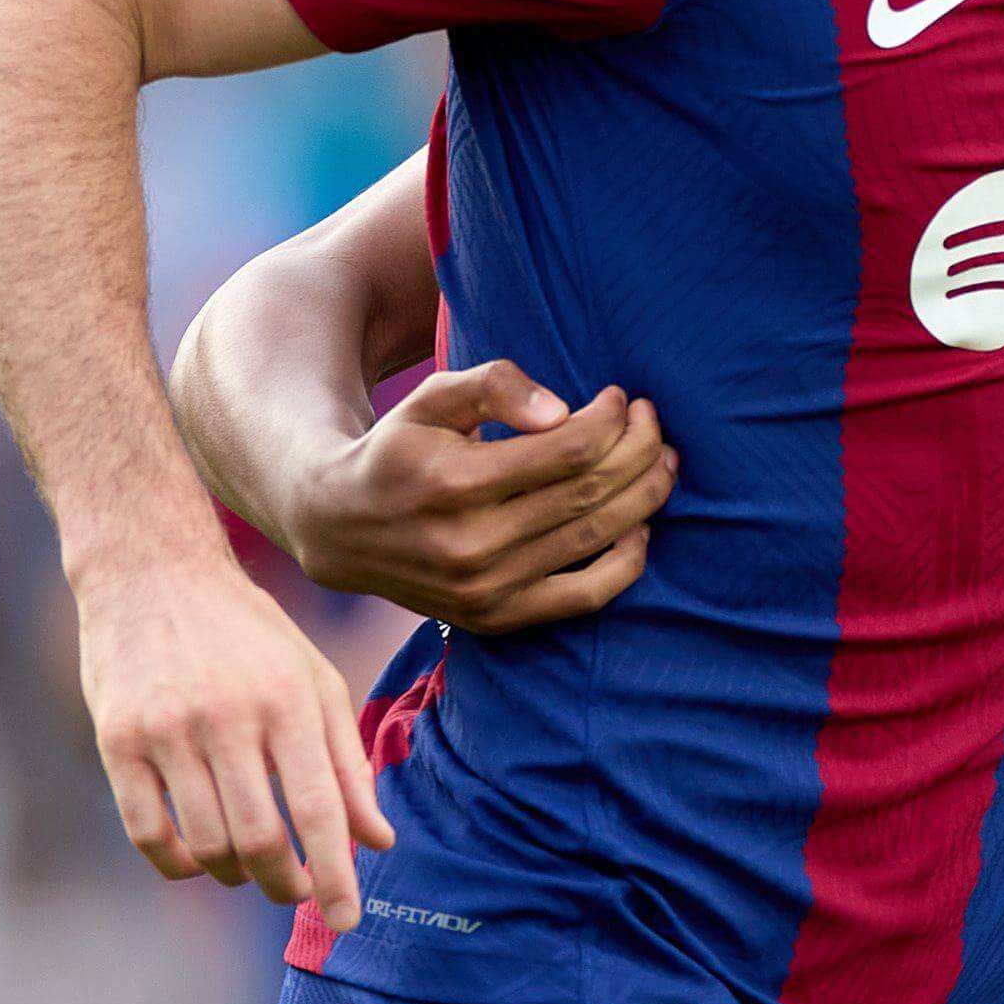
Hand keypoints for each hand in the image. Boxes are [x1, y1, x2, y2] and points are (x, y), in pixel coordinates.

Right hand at [74, 548, 396, 925]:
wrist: (151, 573)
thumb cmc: (249, 632)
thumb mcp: (315, 680)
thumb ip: (348, 762)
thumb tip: (379, 842)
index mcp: (287, 699)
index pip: (318, 807)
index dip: (337, 874)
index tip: (346, 923)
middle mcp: (227, 715)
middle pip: (262, 838)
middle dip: (286, 884)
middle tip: (298, 893)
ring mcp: (166, 730)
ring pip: (206, 843)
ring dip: (236, 875)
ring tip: (253, 869)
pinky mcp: (116, 740)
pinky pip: (147, 832)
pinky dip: (178, 864)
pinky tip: (199, 861)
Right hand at [287, 362, 675, 635]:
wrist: (340, 528)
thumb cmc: (399, 449)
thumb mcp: (431, 398)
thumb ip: (494, 386)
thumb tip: (562, 412)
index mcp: (455, 482)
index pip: (570, 450)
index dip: (610, 420)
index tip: (619, 397)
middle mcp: (471, 543)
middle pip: (590, 492)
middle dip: (640, 450)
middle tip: (653, 422)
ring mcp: (486, 589)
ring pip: (595, 538)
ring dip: (645, 496)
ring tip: (664, 462)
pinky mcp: (495, 618)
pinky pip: (584, 597)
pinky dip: (626, 562)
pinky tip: (641, 526)